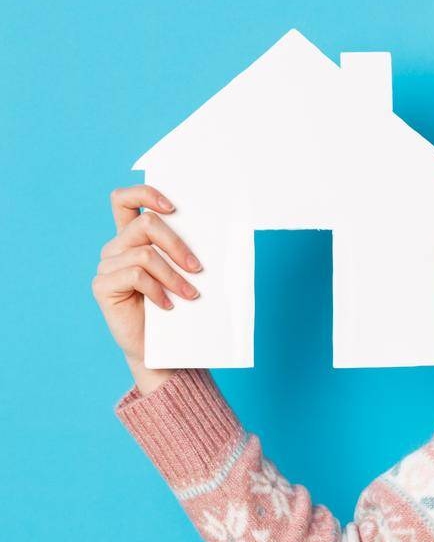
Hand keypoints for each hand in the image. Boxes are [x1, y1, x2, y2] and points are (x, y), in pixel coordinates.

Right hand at [91, 185, 204, 389]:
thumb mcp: (186, 273)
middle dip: (177, 244)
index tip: (174, 207)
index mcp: (134, 237)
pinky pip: (134, 276)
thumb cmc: (180, 307)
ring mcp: (106, 266)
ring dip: (173, 275)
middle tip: (198, 268)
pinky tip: (168, 305)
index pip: (125, 200)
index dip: (145, 193)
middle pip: (145, 224)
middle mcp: (116, 247)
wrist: (162, 348)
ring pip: (144, 254)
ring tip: (191, 294)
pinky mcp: (102, 286)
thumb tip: (224, 231)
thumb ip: (189, 250)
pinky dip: (157, 290)